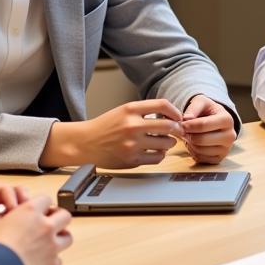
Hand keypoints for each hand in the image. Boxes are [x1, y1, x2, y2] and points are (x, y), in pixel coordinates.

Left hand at [0, 182, 30, 258]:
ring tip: (28, 226)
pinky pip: (7, 217)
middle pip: (12, 193)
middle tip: (31, 219)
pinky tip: (19, 232)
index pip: (4, 189)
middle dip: (23, 204)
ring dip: (21, 213)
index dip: (15, 201)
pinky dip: (15, 222)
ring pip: (12, 204)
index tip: (18, 216)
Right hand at [0, 194, 72, 264]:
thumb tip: (6, 220)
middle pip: (65, 215)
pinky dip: (51, 262)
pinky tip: (41, 264)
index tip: (40, 211)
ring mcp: (52, 246)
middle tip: (51, 224)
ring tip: (50, 244)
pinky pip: (58, 261)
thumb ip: (7, 218)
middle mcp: (45, 226)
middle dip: (59, 219)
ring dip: (60, 239)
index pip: (46, 199)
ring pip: (68, 237)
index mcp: (30, 211)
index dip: (43, 205)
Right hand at [42, 100, 184, 168]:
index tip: (178, 117)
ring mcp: (132, 144)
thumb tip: (171, 117)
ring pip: (165, 144)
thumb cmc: (105, 126)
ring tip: (165, 142)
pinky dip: (160, 155)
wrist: (85, 143)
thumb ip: (144, 112)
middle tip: (179, 131)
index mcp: (130, 109)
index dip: (175, 111)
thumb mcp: (123, 111)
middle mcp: (132, 125)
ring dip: (169, 143)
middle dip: (178, 129)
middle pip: (168, 126)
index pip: (162, 105)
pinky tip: (156, 151)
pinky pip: (157, 158)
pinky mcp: (131, 159)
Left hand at [179, 95, 236, 163]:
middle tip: (183, 130)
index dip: (189, 125)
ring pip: (199, 150)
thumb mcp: (202, 102)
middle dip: (189, 135)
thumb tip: (186, 118)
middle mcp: (230, 136)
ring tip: (189, 135)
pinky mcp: (220, 159)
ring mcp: (226, 149)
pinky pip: (200, 158)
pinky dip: (193, 151)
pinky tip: (194, 143)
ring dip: (190, 143)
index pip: (203, 125)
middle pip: (201, 140)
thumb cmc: (208, 110)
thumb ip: (194, 108)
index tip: (181, 123)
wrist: (216, 120)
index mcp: (227, 120)